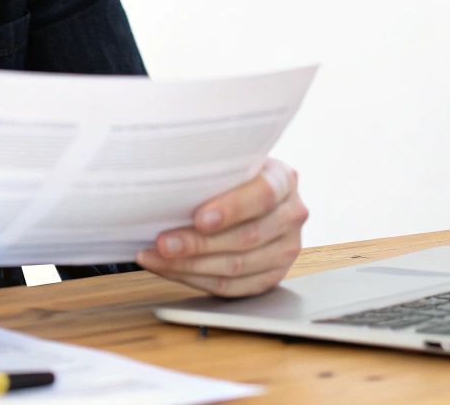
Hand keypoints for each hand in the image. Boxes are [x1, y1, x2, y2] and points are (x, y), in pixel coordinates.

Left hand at [136, 159, 307, 296]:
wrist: (251, 194)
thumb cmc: (233, 176)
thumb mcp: (231, 162)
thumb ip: (214, 170)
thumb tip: (168, 184)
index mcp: (283, 180)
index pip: (262, 196)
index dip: (231, 209)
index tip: (199, 218)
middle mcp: (291, 215)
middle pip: (246, 237)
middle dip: (198, 243)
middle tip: (164, 242)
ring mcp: (286, 249)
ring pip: (236, 267)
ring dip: (190, 265)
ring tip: (157, 257)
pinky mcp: (271, 276)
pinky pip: (232, 287)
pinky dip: (195, 280)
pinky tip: (169, 269)